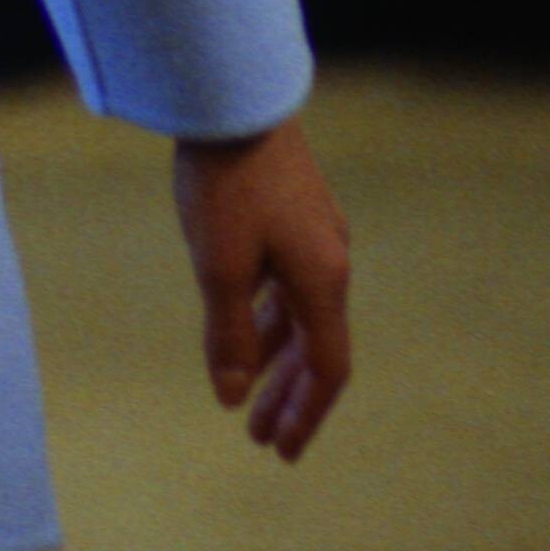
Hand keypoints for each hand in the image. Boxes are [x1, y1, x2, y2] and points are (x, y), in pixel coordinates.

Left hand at [173, 115, 351, 459]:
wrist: (235, 100)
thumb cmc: (227, 182)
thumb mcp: (219, 266)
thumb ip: (228, 335)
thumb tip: (232, 397)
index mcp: (322, 281)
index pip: (326, 367)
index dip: (305, 414)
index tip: (280, 451)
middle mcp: (330, 263)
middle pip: (315, 348)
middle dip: (288, 397)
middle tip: (260, 439)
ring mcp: (314, 238)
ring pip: (300, 318)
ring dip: (274, 360)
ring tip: (244, 394)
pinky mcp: (295, 216)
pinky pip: (289, 287)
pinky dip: (268, 320)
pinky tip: (241, 332)